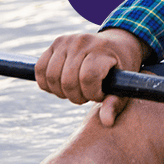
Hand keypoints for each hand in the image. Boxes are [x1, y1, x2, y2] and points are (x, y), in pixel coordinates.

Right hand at [34, 29, 148, 126]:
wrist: (118, 43)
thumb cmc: (121, 68)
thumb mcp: (123, 85)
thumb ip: (114, 103)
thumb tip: (106, 122)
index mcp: (102, 50)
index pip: (88, 78)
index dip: (92, 94)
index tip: (100, 94)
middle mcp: (83, 42)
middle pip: (67, 81)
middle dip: (76, 96)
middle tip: (87, 94)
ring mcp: (67, 41)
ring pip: (51, 77)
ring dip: (61, 91)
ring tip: (77, 89)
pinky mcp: (56, 43)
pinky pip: (40, 69)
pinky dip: (47, 83)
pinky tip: (62, 85)